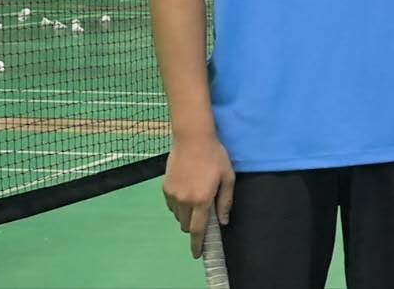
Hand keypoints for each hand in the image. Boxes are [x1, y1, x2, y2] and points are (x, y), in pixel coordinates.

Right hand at [163, 135, 234, 258]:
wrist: (192, 138)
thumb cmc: (215, 156)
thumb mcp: (228, 178)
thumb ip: (225, 201)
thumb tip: (223, 221)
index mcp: (201, 200)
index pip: (197, 230)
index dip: (197, 244)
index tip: (197, 254)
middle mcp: (184, 200)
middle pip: (186, 225)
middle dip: (193, 226)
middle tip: (203, 215)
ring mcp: (172, 194)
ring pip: (177, 216)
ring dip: (186, 215)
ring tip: (196, 199)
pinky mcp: (165, 187)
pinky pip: (171, 205)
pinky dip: (178, 205)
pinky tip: (187, 192)